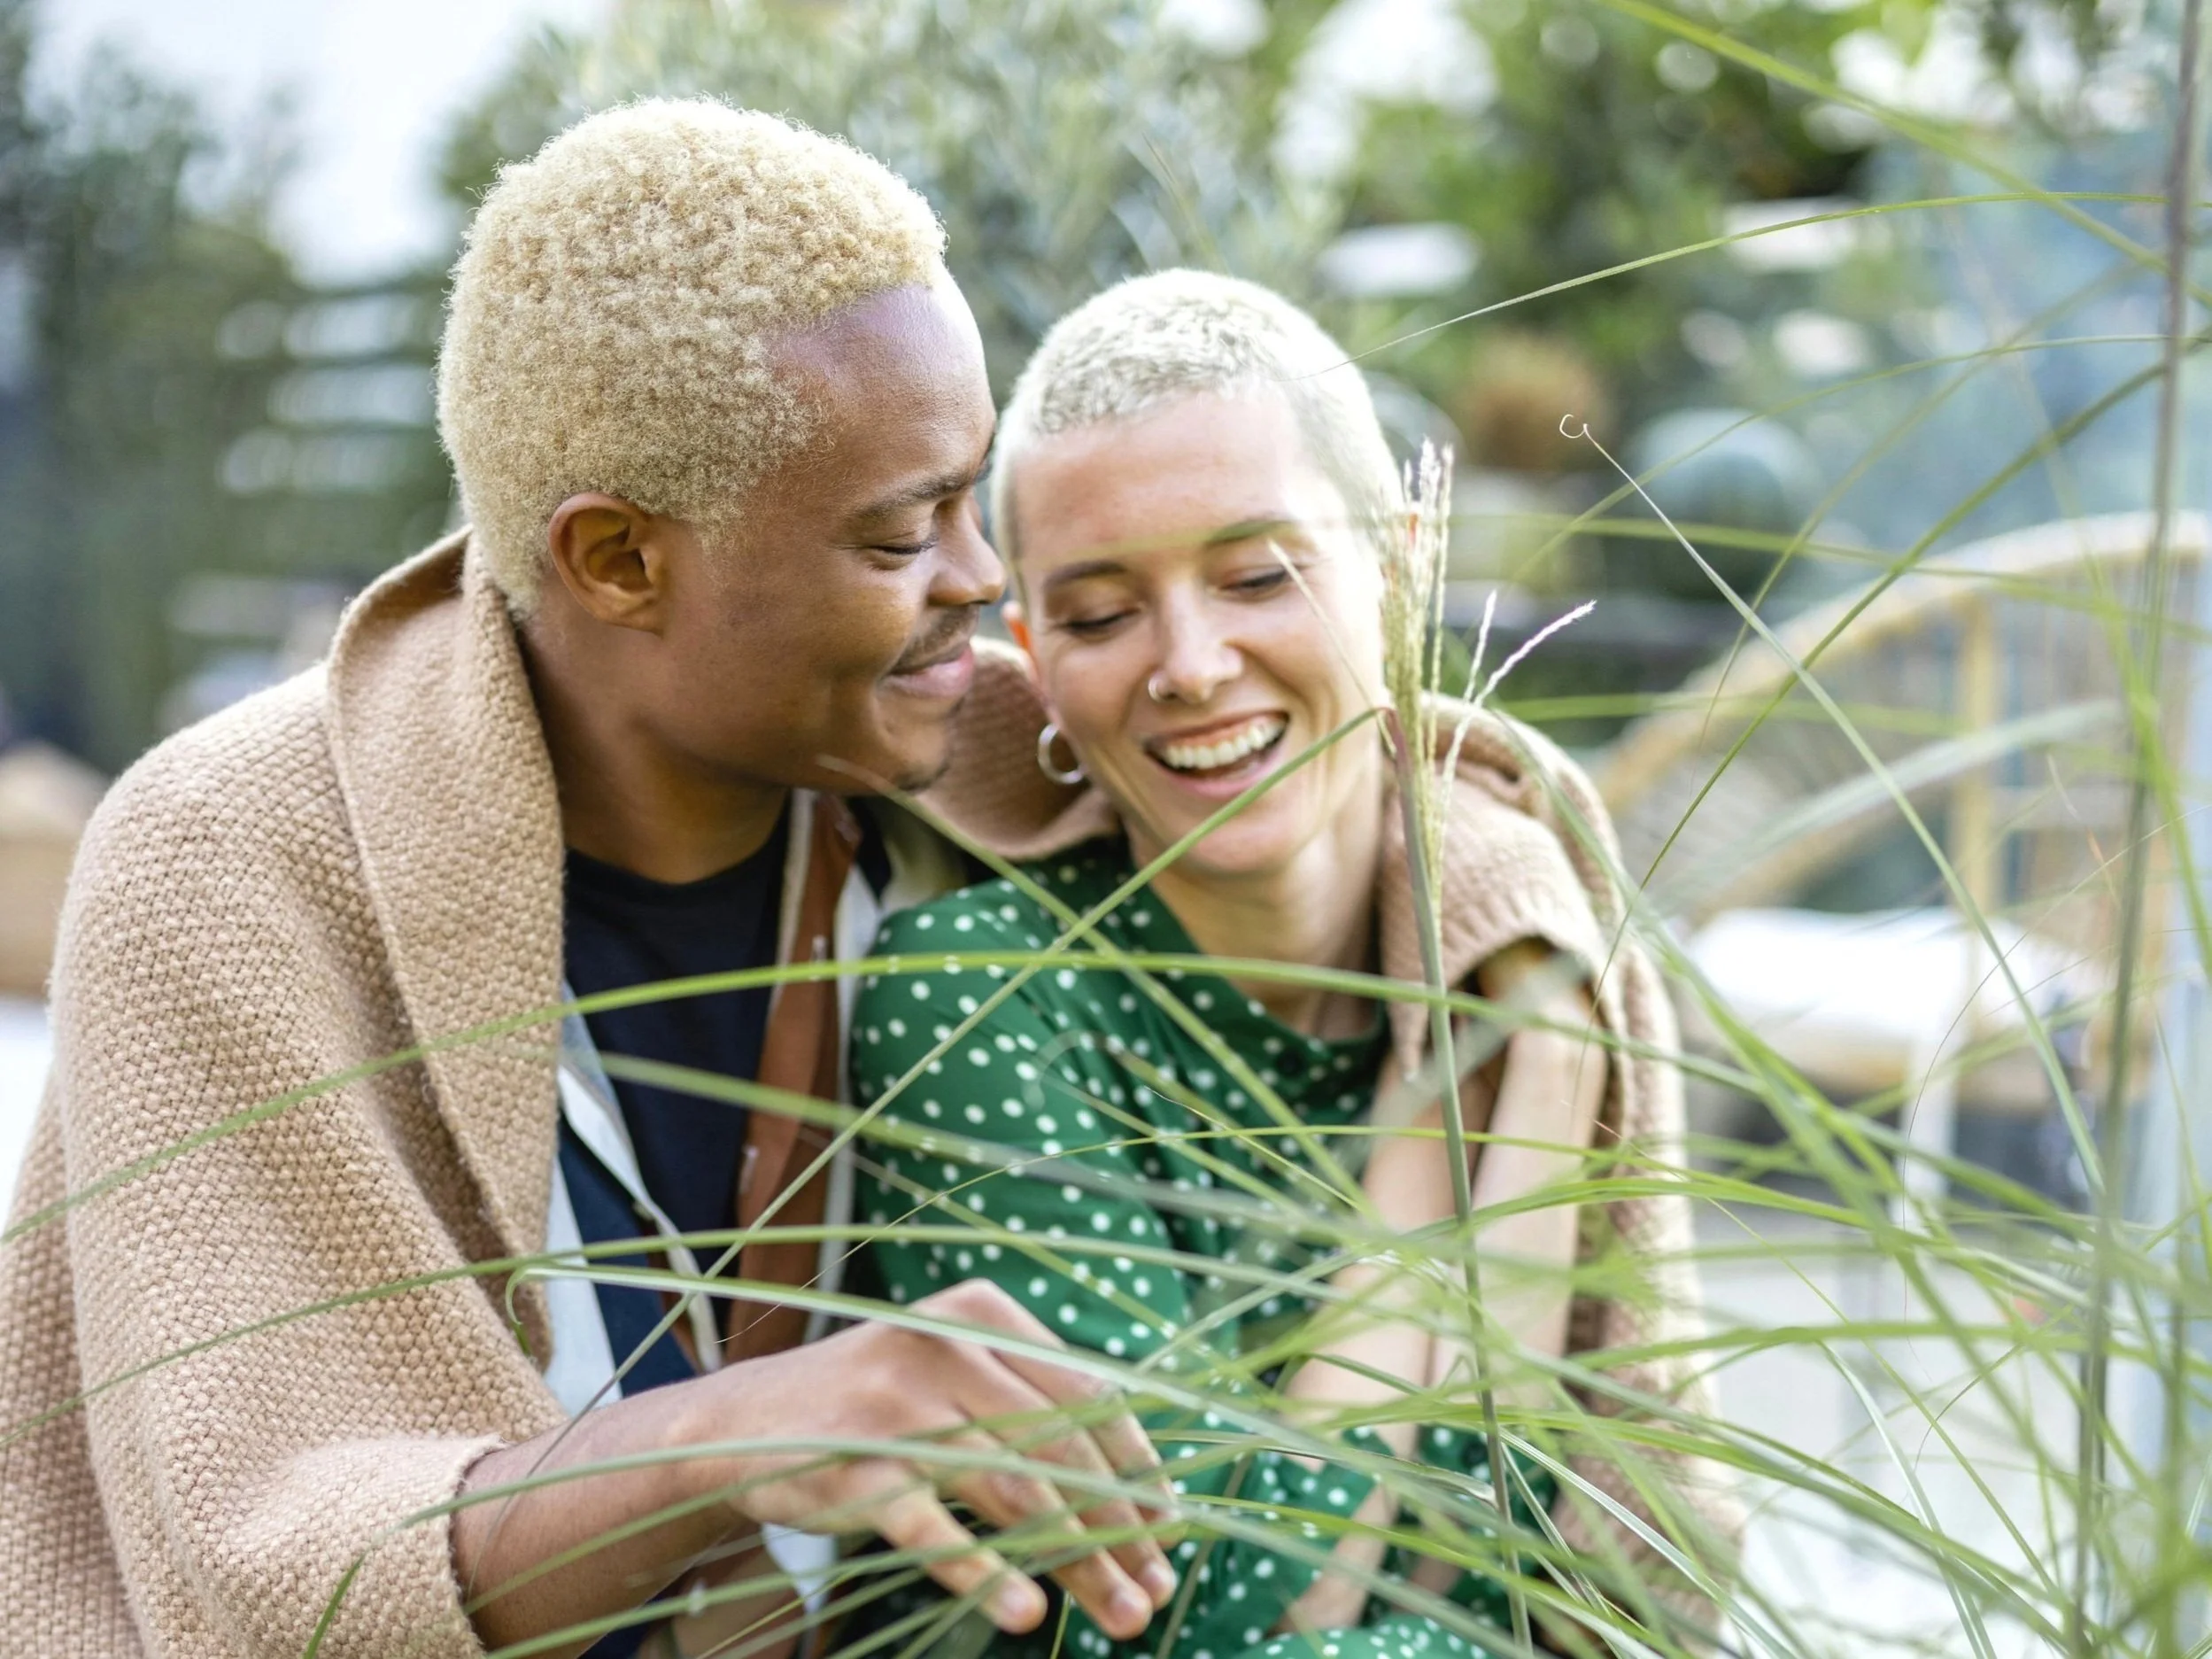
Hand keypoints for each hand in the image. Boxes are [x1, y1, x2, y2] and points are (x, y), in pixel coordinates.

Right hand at [455, 1280, 1177, 1656]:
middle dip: (1120, 1530)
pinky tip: (1026, 1611)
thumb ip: (1032, 1406)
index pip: (1088, 1395)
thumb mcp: (954, 1376)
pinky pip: (936, 1528)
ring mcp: (900, 1404)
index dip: (1136, 1470)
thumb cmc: (877, 1408)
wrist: (742, 1423)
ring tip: (1121, 1617)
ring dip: (1077, 1562)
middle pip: (1063, 1448)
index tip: (1168, 1532)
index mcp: (984, 1312)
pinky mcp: (857, 1465)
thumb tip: (1141, 1492)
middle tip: (1155, 1595)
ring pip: (1017, 1489)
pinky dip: (986, 1572)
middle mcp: (947, 1345)